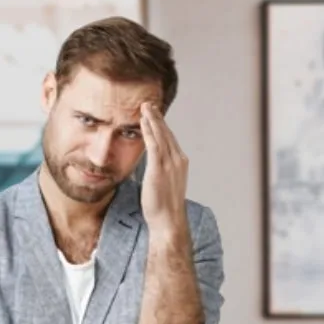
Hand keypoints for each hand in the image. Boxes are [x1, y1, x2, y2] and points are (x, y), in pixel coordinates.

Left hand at [139, 102, 188, 234]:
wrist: (168, 220)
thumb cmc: (164, 207)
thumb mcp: (164, 184)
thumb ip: (160, 171)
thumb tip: (151, 166)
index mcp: (180, 163)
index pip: (170, 139)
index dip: (161, 125)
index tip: (154, 114)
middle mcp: (178, 160)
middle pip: (166, 133)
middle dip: (157, 117)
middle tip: (149, 103)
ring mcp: (170, 163)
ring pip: (161, 135)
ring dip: (152, 119)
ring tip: (145, 106)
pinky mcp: (159, 168)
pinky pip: (154, 145)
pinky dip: (148, 131)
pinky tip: (143, 122)